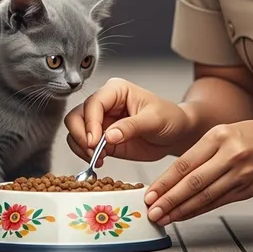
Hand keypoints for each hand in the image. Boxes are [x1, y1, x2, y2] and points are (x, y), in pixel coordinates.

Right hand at [64, 78, 189, 163]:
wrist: (177, 134)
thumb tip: (108, 136)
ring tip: (97, 158)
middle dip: (81, 135)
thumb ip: (131, 127)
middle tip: (93, 152)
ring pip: (75, 130)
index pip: (93, 103)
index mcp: (116, 91)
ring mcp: (101, 121)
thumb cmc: (169, 118)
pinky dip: (85, 154)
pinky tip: (99, 161)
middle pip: (76, 115)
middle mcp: (104, 104)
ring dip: (80, 146)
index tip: (95, 142)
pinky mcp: (102, 138)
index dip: (90, 123)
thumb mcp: (154, 120)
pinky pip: (83, 145)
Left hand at [144, 120, 252, 223]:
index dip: (165, 181)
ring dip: (182, 210)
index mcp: (219, 137)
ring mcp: (240, 175)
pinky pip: (219, 202)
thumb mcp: (223, 132)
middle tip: (153, 211)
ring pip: (205, 196)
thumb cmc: (252, 135)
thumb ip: (201, 151)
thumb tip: (174, 175)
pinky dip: (200, 210)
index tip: (150, 193)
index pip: (185, 163)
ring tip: (165, 218)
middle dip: (169, 200)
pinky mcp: (247, 190)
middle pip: (193, 183)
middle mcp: (229, 156)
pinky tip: (186, 215)